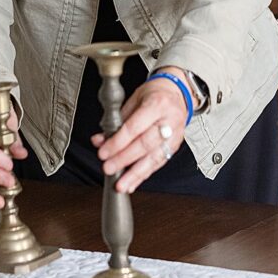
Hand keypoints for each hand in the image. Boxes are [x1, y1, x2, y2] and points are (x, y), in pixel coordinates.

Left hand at [91, 69, 190, 193]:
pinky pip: (159, 163)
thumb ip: (117, 121)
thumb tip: (100, 140)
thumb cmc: (154, 94)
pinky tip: (133, 182)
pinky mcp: (175, 147)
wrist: (177, 93)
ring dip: (135, 174)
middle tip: (109, 168)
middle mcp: (169, 121)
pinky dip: (144, 175)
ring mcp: (175, 136)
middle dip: (124, 159)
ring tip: (122, 184)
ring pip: (154, 158)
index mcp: (157, 105)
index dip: (118, 142)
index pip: (135, 128)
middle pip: (144, 145)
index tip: (104, 152)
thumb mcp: (134, 99)